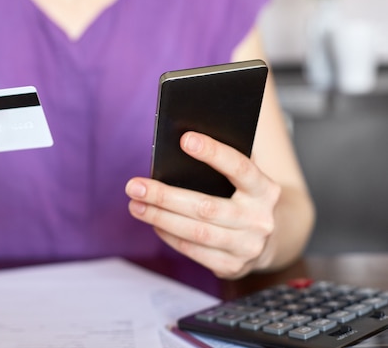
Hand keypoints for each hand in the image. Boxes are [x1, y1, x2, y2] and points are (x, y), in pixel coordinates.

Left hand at [125, 131, 280, 278]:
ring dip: (159, 218)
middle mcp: (260, 220)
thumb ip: (223, 164)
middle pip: (206, 207)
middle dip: (165, 196)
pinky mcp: (233, 266)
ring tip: (136, 205)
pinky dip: (169, 236)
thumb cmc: (244, 197)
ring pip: (196, 232)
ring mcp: (248, 246)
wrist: (272, 237)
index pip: (240, 168)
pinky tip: (154, 223)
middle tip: (134, 186)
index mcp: (265, 190)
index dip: (214, 152)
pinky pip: (193, 251)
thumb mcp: (244, 178)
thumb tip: (181, 145)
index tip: (185, 139)